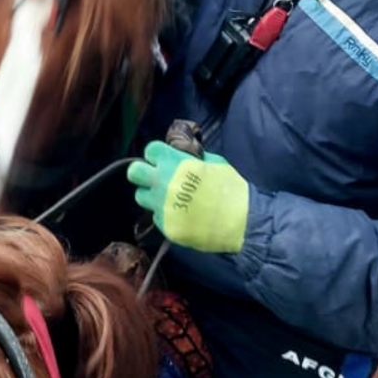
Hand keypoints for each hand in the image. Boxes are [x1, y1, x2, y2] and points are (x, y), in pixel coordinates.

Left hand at [127, 140, 248, 253]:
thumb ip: (191, 158)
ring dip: (152, 196)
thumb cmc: (231, 189)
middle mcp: (163, 183)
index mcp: (174, 163)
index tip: (163, 161)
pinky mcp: (166, 227)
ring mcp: (162, 207)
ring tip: (170, 199)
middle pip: (134, 172)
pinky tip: (182, 216)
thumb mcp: (214, 162)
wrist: (243, 222)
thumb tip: (180, 156)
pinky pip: (156, 218)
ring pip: (141, 197)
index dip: (157, 155)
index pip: (150, 150)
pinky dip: (166, 216)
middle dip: (143, 173)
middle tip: (157, 179)